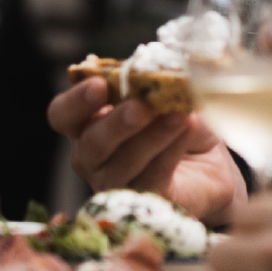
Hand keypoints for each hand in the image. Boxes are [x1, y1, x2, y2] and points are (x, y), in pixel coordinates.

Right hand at [46, 78, 242, 223]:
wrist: (209, 165)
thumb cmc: (176, 123)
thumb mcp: (165, 95)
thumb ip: (155, 83)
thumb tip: (159, 69)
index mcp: (86, 123)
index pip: (62, 114)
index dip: (75, 101)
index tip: (99, 85)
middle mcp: (92, 157)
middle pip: (90, 144)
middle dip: (116, 123)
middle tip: (141, 106)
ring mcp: (114, 183)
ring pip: (123, 164)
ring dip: (152, 136)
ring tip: (180, 115)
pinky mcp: (144, 202)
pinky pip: (152, 177)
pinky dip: (171, 150)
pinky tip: (188, 128)